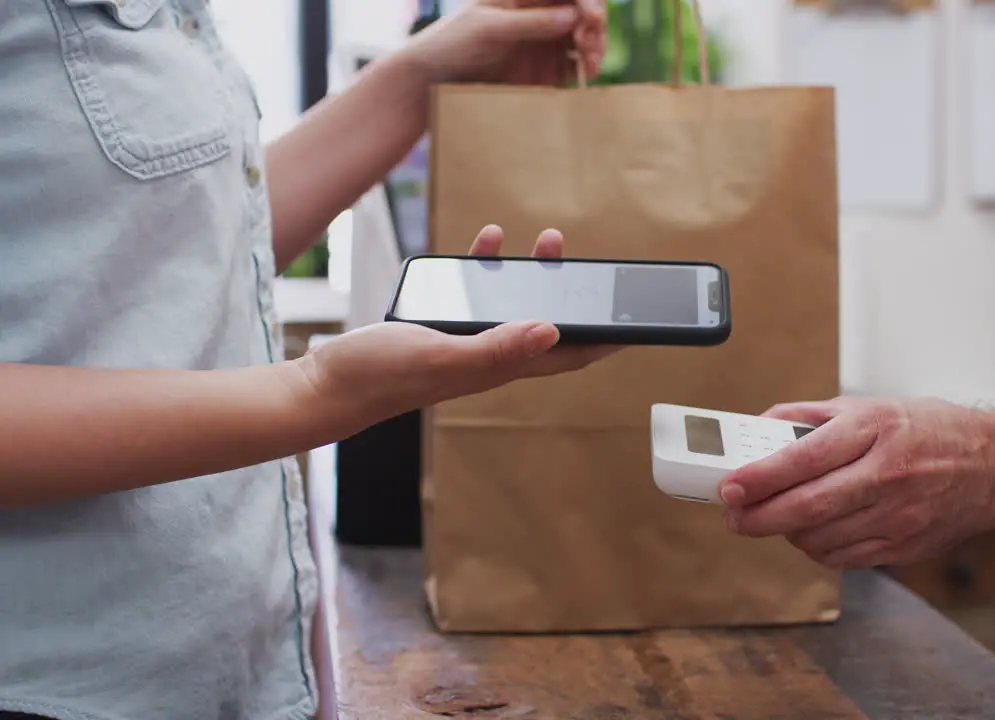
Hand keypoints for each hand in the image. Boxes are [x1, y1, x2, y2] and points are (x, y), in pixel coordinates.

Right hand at [296, 226, 617, 429]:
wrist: (327, 382)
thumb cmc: (381, 375)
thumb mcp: (442, 357)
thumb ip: (495, 347)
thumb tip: (553, 329)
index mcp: (499, 367)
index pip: (569, 355)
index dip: (608, 341)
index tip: (642, 325)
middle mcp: (489, 354)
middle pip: (550, 325)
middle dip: (579, 298)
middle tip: (596, 267)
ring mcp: (466, 339)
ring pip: (516, 305)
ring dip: (537, 274)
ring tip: (549, 240)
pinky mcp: (440, 324)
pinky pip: (476, 293)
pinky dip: (487, 266)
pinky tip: (490, 242)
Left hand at [411, 0, 607, 85]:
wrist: (433, 79)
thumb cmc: (453, 43)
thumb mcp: (489, 29)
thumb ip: (529, 22)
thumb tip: (571, 17)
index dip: (588, 1)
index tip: (591, 19)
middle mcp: (539, 12)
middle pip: (584, 10)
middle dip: (595, 25)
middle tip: (588, 45)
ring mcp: (544, 39)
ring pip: (585, 36)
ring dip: (596, 47)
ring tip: (591, 64)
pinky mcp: (545, 68)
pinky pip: (574, 65)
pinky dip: (586, 68)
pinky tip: (586, 75)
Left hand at [719, 396, 994, 569]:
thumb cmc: (929, 431)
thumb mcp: (870, 407)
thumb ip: (811, 416)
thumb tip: (760, 427)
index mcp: (876, 429)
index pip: (806, 457)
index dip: (761, 477)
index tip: (730, 486)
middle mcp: (888, 474)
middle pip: (809, 506)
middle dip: (760, 517)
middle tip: (735, 516)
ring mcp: (899, 516)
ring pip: (822, 539)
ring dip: (787, 533)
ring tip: (776, 518)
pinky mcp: (905, 547)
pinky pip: (843, 558)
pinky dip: (817, 548)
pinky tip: (812, 531)